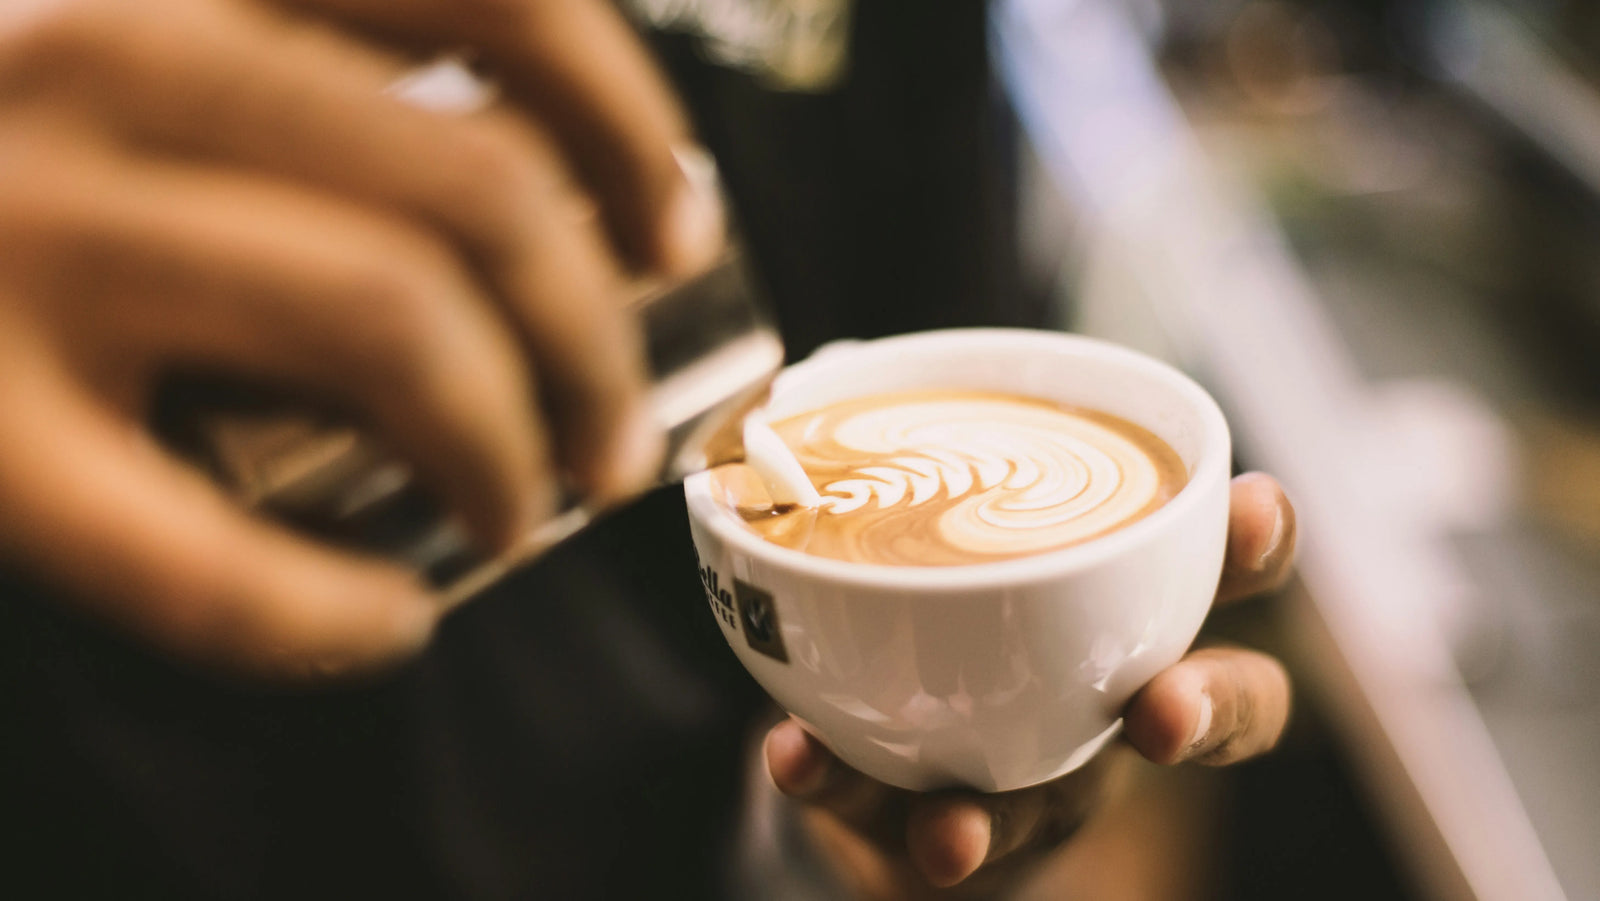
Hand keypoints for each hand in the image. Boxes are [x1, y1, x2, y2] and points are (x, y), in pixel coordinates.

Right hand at [0, 0, 721, 678]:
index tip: (675, 227)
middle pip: (476, 188)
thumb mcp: (120, 36)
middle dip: (597, 336)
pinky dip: (328, 613)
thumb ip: (281, 59)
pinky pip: (198, 558)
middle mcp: (94, 52)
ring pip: (389, 325)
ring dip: (512, 444)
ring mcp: (13, 233)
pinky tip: (384, 626)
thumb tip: (530, 175)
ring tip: (531, 506)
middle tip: (617, 429)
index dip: (625, 118)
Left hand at [764, 473, 1296, 898]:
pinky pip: (893, 826)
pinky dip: (842, 787)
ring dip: (994, 820)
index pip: (1225, 574)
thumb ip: (909, 457)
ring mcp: (1035, 786)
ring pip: (1044, 814)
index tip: (1253, 503)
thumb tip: (828, 369)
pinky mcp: (940, 837)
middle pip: (1208, 714)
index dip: (1256, 544)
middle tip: (1163, 711)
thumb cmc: (942, 615)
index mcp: (1131, 610)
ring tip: (949, 830)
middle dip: (1205, 710)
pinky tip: (797, 758)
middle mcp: (1106, 703)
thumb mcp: (945, 526)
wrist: (880, 760)